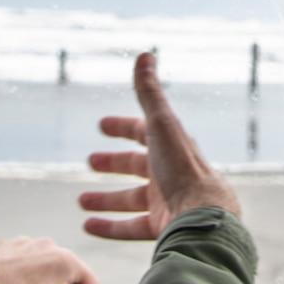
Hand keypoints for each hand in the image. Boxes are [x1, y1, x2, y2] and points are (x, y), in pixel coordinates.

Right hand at [79, 52, 240, 240]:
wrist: (201, 215)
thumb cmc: (182, 167)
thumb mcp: (161, 125)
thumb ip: (149, 93)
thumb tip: (145, 54)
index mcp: (171, 147)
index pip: (145, 132)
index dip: (123, 127)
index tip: (101, 125)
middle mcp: (170, 174)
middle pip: (138, 167)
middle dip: (114, 163)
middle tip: (90, 161)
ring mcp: (167, 202)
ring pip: (132, 200)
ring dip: (107, 199)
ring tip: (81, 200)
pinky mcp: (162, 227)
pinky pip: (131, 228)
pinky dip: (110, 227)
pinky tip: (88, 226)